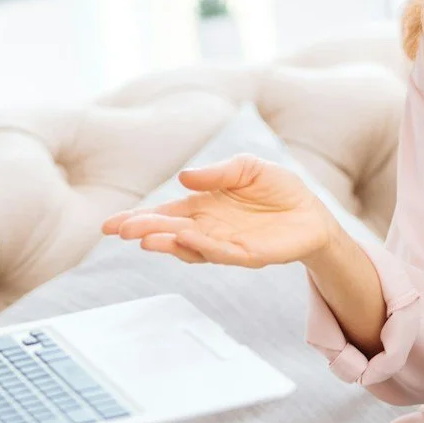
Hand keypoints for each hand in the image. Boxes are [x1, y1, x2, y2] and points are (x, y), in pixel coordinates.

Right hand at [101, 155, 339, 267]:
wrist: (312, 211)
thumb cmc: (276, 189)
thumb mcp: (247, 168)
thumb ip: (218, 173)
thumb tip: (185, 177)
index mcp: (202, 207)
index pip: (164, 214)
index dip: (138, 219)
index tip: (111, 225)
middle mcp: (208, 229)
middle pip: (170, 232)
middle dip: (145, 231)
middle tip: (122, 231)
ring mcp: (226, 244)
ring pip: (191, 247)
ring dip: (169, 243)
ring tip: (146, 237)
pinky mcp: (249, 255)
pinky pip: (224, 253)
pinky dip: (204, 247)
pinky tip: (187, 238)